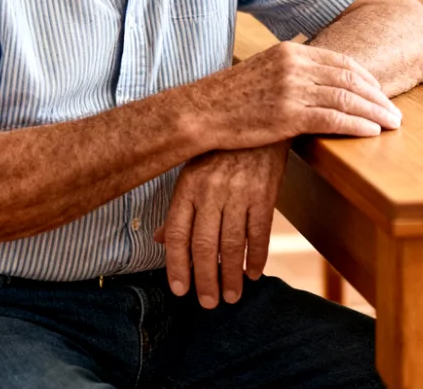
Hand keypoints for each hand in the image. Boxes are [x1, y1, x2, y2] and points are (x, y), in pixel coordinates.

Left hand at [155, 143, 286, 307]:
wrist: (258, 119)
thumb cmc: (219, 151)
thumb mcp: (191, 173)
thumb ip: (177, 209)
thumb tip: (157, 240)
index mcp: (187, 187)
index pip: (176, 235)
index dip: (176, 266)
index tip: (180, 291)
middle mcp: (210, 191)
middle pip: (204, 245)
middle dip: (205, 279)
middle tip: (209, 302)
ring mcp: (239, 192)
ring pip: (232, 244)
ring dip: (232, 275)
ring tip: (232, 296)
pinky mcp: (265, 193)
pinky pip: (260, 232)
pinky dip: (257, 257)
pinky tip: (254, 273)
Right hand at [186, 41, 400, 148]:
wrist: (200, 113)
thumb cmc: (229, 98)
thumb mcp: (262, 72)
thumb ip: (290, 72)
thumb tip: (314, 80)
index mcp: (290, 51)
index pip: (341, 61)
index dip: (366, 78)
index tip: (379, 92)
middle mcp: (294, 66)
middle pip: (350, 79)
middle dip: (377, 96)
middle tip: (395, 111)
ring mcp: (292, 90)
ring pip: (347, 99)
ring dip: (374, 112)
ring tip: (392, 124)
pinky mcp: (288, 115)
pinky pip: (333, 119)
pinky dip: (357, 126)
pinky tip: (371, 133)